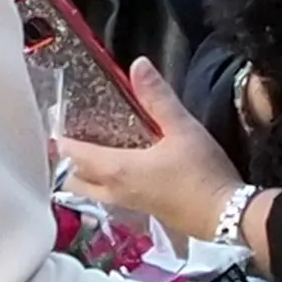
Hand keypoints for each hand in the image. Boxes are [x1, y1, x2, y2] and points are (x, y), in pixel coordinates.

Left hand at [58, 58, 244, 247]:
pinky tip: (115, 171)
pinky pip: (107, 198)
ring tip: (86, 153)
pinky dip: (100, 185)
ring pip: (89, 192)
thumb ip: (158, 98)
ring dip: (81, 175)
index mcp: (116, 169)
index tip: (54, 120)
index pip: (71, 154)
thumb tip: (138, 64)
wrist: (227, 217)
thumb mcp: (184, 130)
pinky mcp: (142, 213)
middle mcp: (113, 191)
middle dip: (63, 162)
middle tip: (67, 139)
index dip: (57, 138)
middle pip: (71, 180)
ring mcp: (127, 205)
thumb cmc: (202, 173)